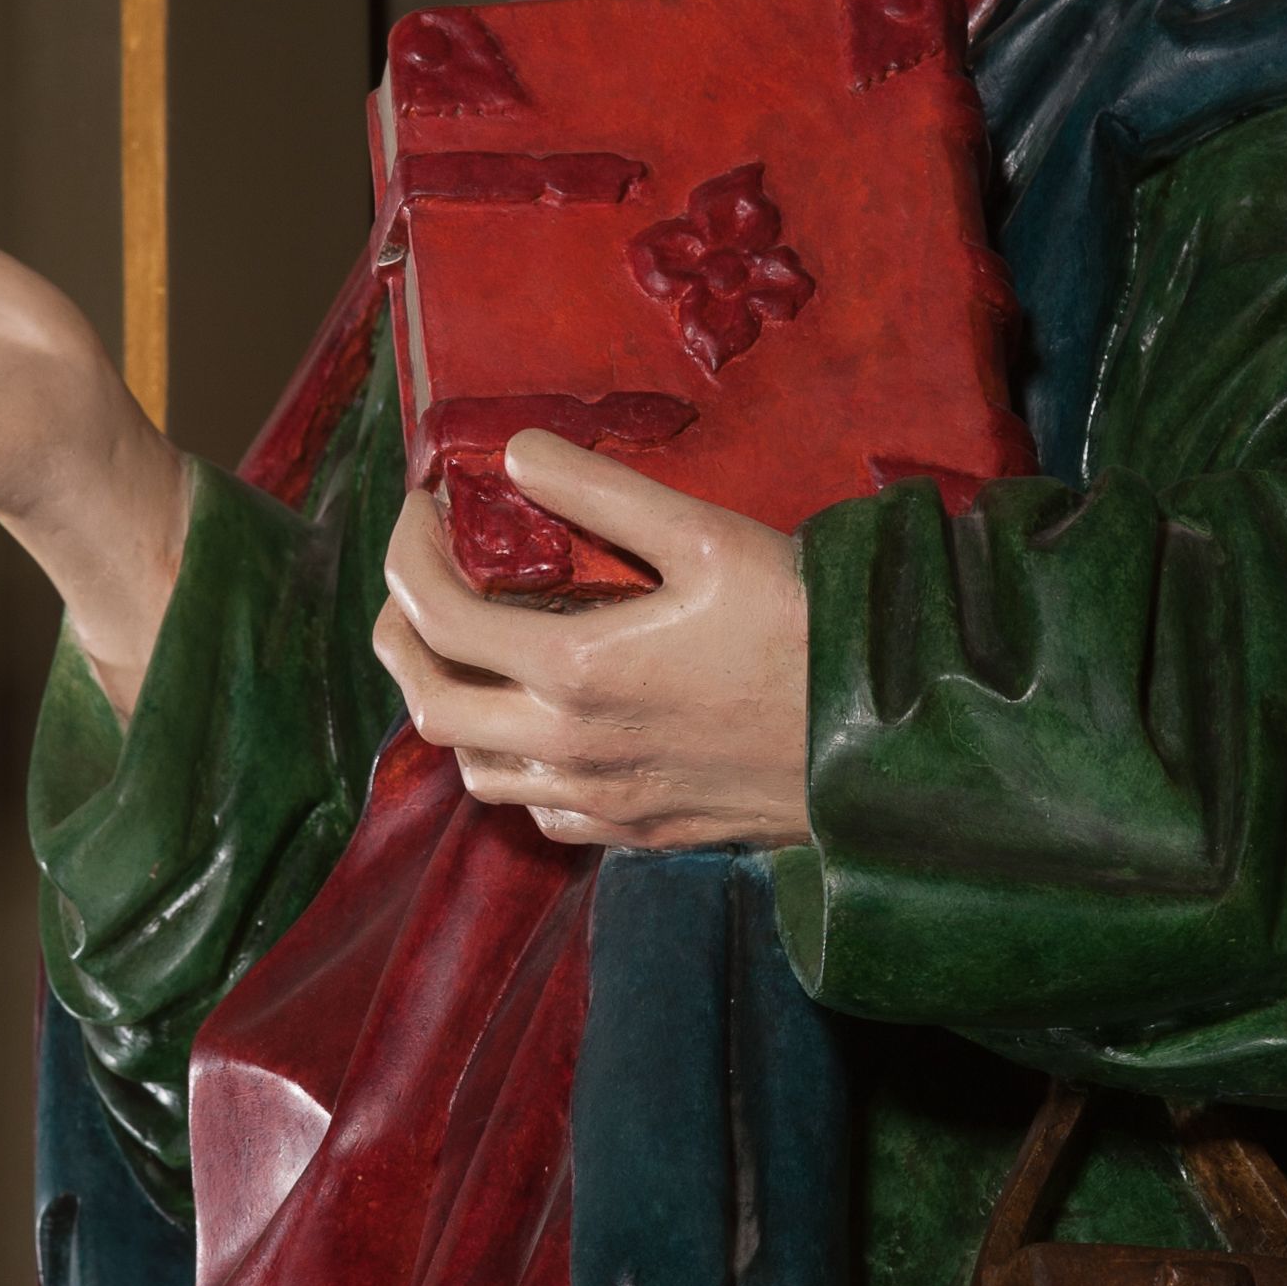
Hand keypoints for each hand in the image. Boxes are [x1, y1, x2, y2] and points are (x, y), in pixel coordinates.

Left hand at [373, 430, 811, 849]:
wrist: (886, 739)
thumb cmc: (804, 628)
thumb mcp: (707, 536)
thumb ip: (601, 492)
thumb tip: (515, 453)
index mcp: (574, 670)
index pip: (436, 612)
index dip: (409, 551)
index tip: (425, 510)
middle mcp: (571, 748)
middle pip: (429, 704)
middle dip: (400, 636)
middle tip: (417, 584)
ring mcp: (603, 801)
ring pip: (476, 769)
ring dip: (452, 706)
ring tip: (471, 651)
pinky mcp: (639, 832)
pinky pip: (540, 813)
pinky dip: (516, 767)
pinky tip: (543, 726)